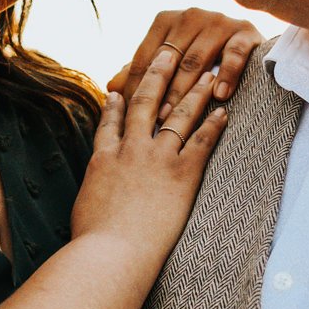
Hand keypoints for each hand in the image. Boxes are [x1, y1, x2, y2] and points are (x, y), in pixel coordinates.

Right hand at [72, 44, 229, 265]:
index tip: (120, 89)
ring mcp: (156, 159)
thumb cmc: (92, 244)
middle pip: (145, 103)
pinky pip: (202, 142)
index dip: (116, 103)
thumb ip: (93, 197)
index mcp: (102, 160)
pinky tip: (224, 111)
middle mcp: (129, 150)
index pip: (110, 123)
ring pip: (177, 115)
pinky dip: (213, 125)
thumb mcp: (84, 211)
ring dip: (193, 92)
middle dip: (157, 75)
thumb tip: (92, 206)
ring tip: (205, 73)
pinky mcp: (181, 174)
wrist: (110, 254)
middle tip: (167, 54)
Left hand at [107, 9, 262, 117]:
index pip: (145, 57)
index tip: (129, 117)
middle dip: (160, 93)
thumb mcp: (168, 63)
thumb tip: (110, 87)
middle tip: (153, 123)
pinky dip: (226, 74)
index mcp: (166, 21)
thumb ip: (141, 71)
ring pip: (197, 60)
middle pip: (170, 61)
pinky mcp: (245, 32)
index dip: (136, 87)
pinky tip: (220, 95)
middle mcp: (190, 16)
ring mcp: (218, 22)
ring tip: (178, 116)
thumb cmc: (198, 58)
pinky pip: (233, 54)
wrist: (246, 44)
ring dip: (186, 90)